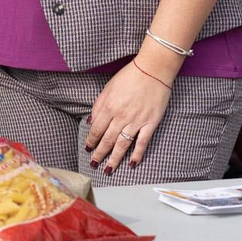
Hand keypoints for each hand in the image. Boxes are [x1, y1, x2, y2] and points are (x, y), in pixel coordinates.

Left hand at [83, 59, 172, 175]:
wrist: (153, 70)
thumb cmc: (129, 76)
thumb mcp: (108, 88)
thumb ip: (98, 105)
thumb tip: (91, 122)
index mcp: (109, 106)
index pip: (96, 129)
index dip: (91, 141)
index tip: (88, 149)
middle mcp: (121, 116)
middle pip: (107, 139)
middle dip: (99, 154)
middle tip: (94, 164)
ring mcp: (136, 121)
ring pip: (122, 145)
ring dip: (114, 159)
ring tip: (108, 170)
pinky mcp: (150, 123)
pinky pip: (142, 142)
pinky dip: (137, 154)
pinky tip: (132, 163)